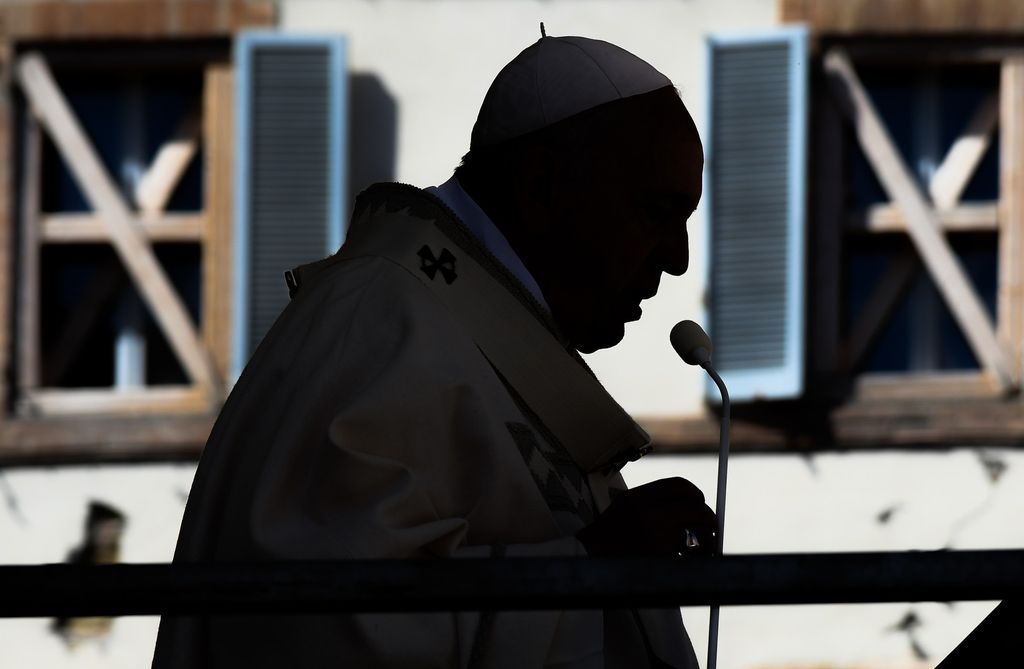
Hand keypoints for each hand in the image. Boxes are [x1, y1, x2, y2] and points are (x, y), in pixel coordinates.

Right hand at [576, 477, 715, 556]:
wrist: (586, 560)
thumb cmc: (608, 536)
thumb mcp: (625, 506)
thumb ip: (655, 502)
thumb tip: (695, 507)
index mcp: (639, 497)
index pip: (680, 486)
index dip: (696, 495)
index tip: (699, 505)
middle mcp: (648, 512)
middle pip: (696, 508)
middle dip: (709, 521)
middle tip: (711, 532)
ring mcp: (654, 535)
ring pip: (699, 532)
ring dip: (707, 542)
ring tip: (702, 550)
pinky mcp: (660, 558)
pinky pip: (690, 554)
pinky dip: (695, 559)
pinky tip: (688, 562)